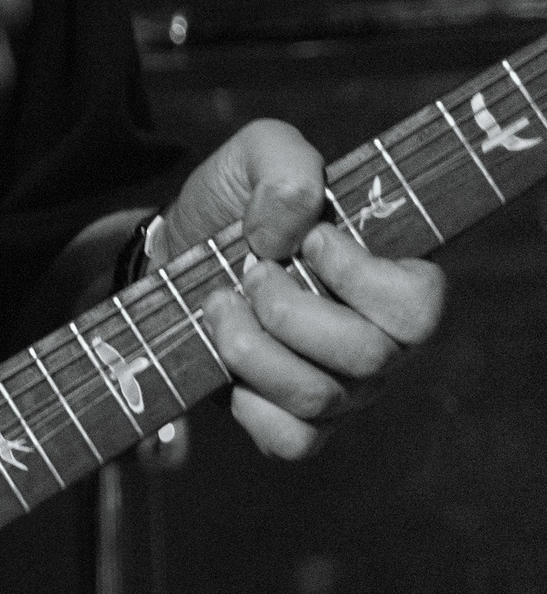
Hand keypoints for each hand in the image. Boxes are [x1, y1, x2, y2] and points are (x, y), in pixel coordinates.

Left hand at [158, 120, 445, 458]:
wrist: (176, 252)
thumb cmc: (238, 204)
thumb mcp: (257, 152)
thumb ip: (285, 163)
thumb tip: (292, 229)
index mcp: (394, 280)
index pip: (418, 304)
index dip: (360, 276)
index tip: (309, 240)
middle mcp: (381, 344)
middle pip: (367, 356)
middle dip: (289, 309)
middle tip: (249, 271)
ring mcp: (344, 392)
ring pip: (319, 396)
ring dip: (252, 346)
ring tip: (219, 304)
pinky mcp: (296, 424)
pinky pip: (292, 441)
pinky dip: (249, 403)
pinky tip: (225, 360)